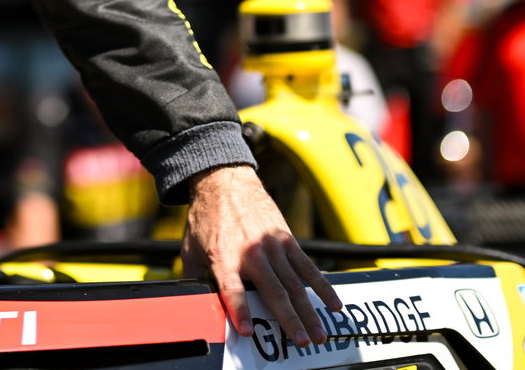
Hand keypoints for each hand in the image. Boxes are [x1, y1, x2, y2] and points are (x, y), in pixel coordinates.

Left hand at [180, 165, 340, 345]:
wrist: (224, 182)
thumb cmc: (206, 219)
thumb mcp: (191, 248)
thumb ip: (196, 278)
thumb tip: (198, 304)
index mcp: (223, 256)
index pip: (232, 288)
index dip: (240, 310)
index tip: (249, 331)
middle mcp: (251, 252)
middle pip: (274, 291)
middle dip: (289, 320)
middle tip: (302, 342)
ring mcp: (272, 245)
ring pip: (295, 284)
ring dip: (308, 311)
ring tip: (318, 333)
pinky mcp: (286, 239)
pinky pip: (307, 266)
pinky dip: (321, 286)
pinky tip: (333, 303)